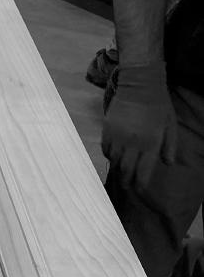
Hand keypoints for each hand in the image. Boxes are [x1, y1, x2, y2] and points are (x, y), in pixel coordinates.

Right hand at [101, 61, 177, 191]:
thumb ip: (170, 146)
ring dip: (118, 168)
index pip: (143, 172)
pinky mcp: (107, 131)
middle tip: (127, 186)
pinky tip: (114, 155)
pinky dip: (110, 155)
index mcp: (150, 144)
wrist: (139, 85)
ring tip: (121, 171)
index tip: (138, 192)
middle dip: (126, 181)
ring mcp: (118, 138)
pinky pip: (106, 150)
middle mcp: (133, 144)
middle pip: (126, 170)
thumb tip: (168, 164)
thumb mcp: (170, 125)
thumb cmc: (158, 105)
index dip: (140, 185)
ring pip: (114, 162)